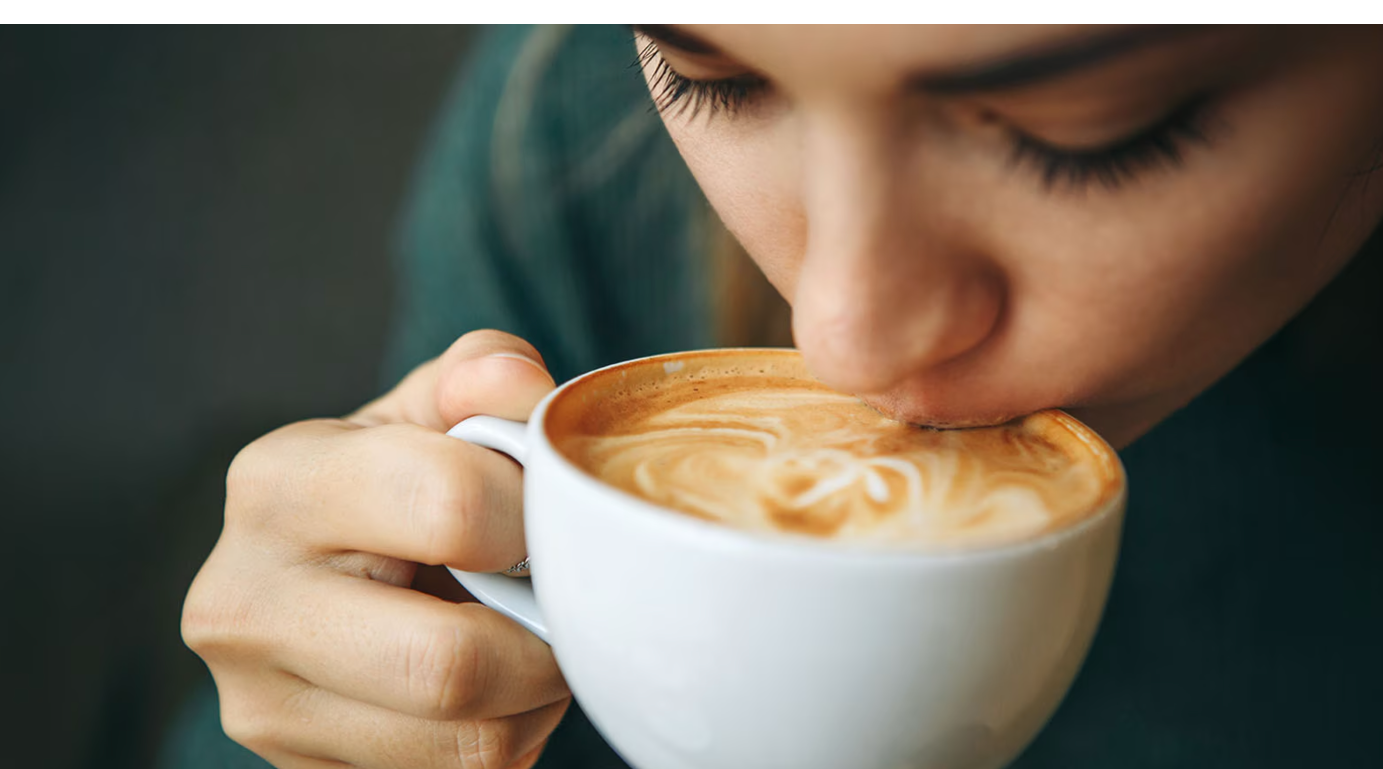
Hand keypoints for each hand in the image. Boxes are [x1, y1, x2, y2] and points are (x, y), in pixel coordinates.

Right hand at [182, 330, 567, 767]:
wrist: (326, 579)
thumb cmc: (395, 483)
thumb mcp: (430, 411)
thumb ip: (481, 376)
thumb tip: (518, 385)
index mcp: (277, 484)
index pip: (450, 506)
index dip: (537, 516)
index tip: (549, 516)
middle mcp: (242, 602)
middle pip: (448, 664)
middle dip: (542, 640)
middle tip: (557, 604)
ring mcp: (263, 707)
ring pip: (467, 741)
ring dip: (534, 698)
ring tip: (525, 641)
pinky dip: (507, 737)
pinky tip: (492, 690)